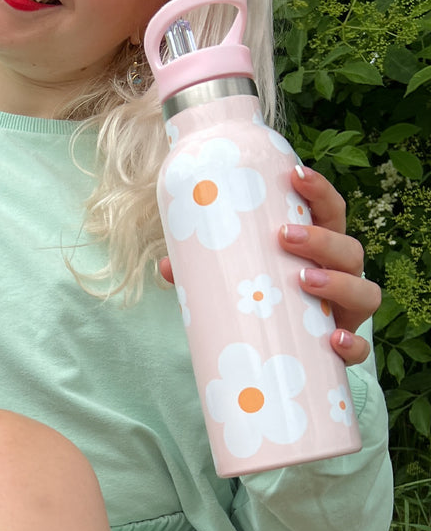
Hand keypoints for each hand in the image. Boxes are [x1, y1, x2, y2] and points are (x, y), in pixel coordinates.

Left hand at [157, 164, 379, 365]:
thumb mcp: (236, 281)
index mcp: (319, 251)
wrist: (281, 357)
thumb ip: (204, 272)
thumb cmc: (263, 302)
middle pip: (351, 249)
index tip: (295, 174)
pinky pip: (360, 347)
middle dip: (322, 237)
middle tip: (283, 236)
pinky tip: (333, 340)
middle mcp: (341, 277)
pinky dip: (352, 344)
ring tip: (304, 279)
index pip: (331, 211)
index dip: (320, 191)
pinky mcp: (344, 349)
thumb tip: (164, 265)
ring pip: (365, 292)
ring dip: (340, 282)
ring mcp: (346, 314)